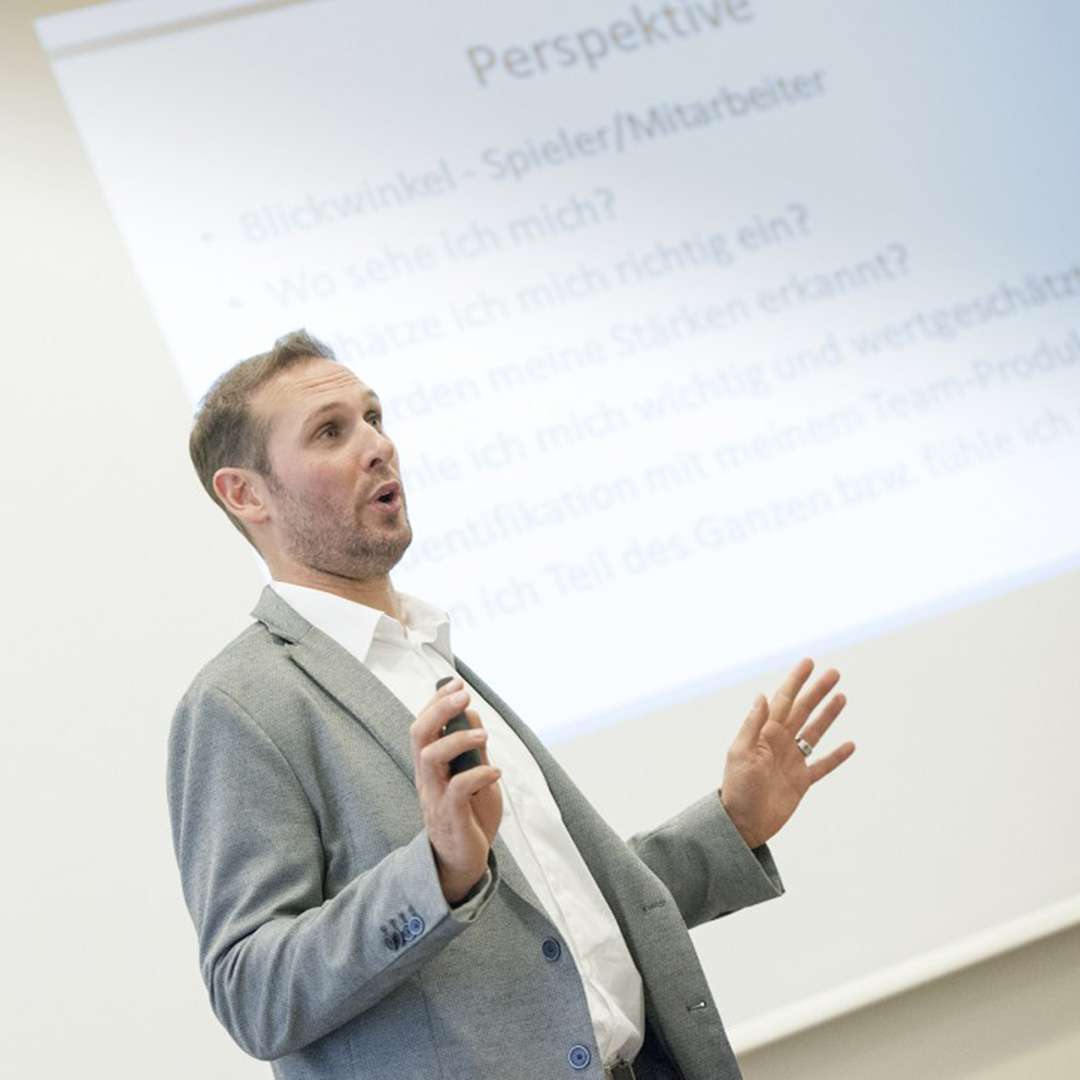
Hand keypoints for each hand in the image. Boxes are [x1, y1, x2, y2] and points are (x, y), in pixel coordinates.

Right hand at [410, 677, 502, 903]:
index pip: (423, 725)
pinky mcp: (449, 817)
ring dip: (457, 739)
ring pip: (430, 757)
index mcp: (430, 766)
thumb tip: (472, 713)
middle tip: (463, 694)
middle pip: (419, 734)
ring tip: (483, 735)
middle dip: (440, 709)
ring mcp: (434, 797)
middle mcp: (426, 778)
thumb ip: (472, 750)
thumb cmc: (469, 817)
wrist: (462, 863)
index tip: (456, 683)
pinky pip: (457, 790)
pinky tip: (494, 772)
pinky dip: (478, 775)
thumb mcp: (475, 777)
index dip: (436, 701)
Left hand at [719, 658, 853, 848]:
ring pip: (814, 733)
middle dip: (817, 692)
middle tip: (834, 673)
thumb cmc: (737, 788)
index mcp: (764, 733)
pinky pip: (822, 766)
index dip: (796, 681)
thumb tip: (763, 695)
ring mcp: (792, 761)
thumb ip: (753, 725)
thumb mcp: (740, 753)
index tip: (809, 663)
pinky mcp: (801, 782)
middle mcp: (779, 743)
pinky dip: (836, 756)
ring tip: (842, 696)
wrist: (742, 824)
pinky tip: (849, 745)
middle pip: (803, 711)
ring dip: (828, 715)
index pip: (783, 700)